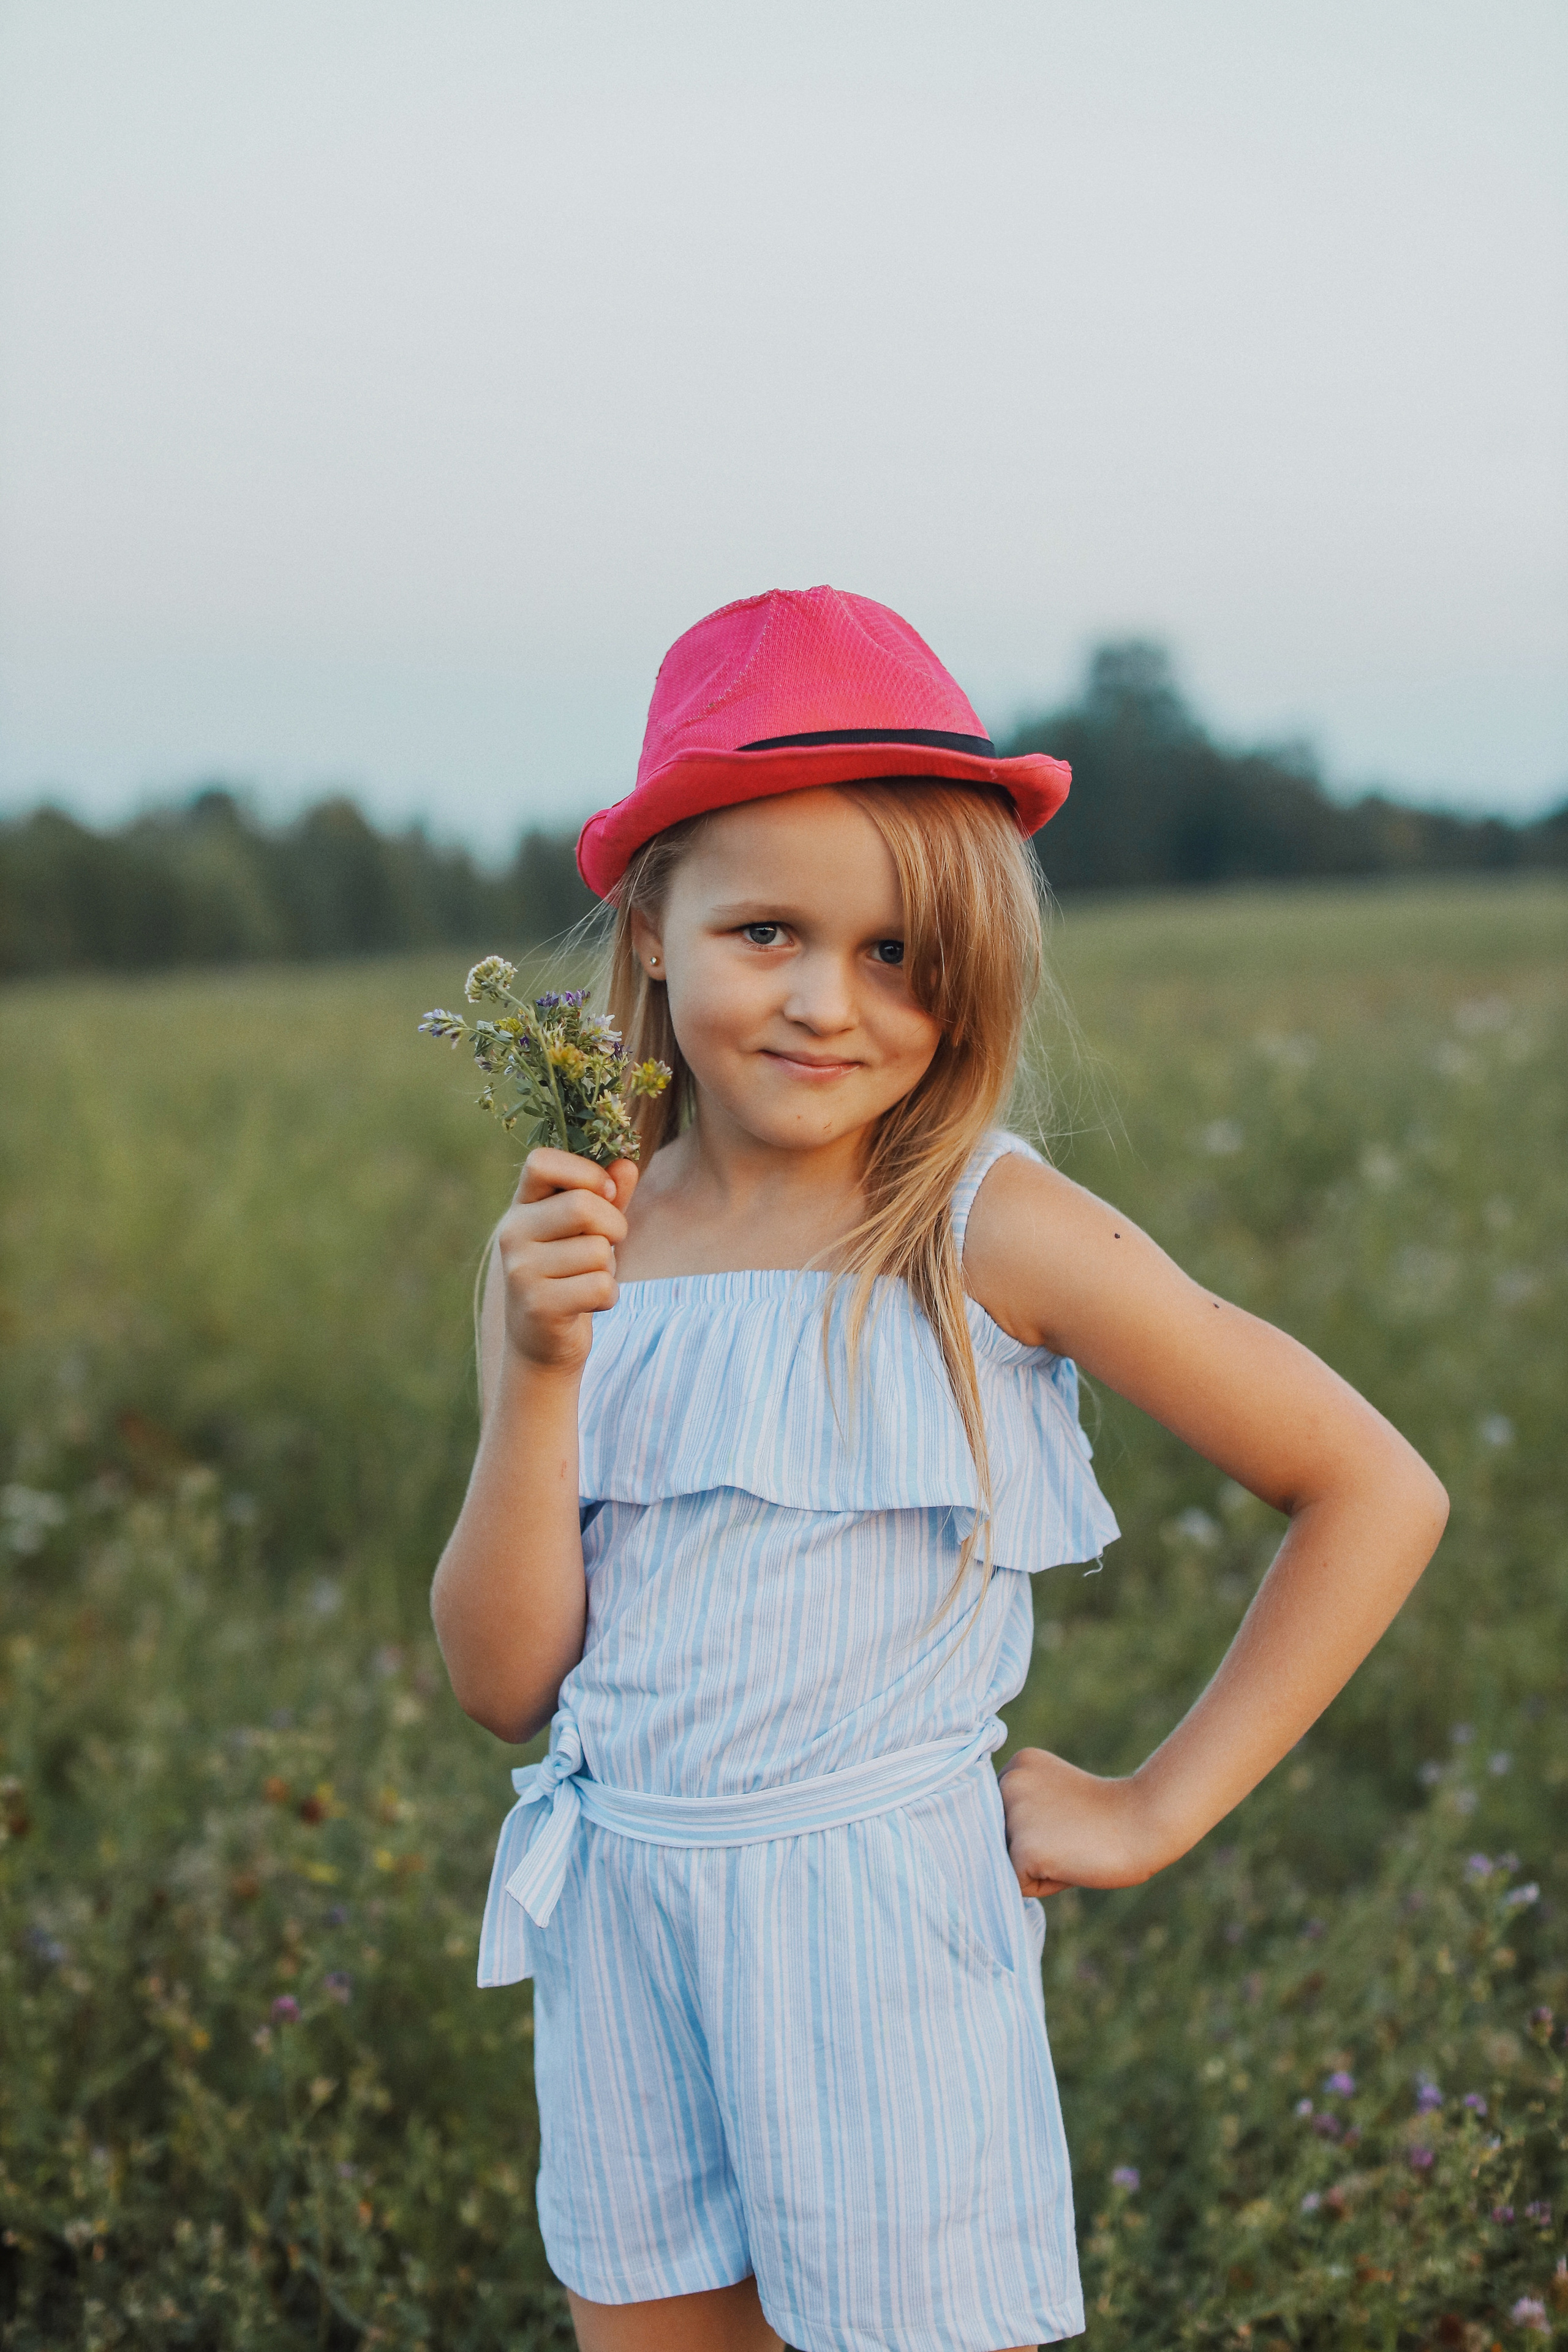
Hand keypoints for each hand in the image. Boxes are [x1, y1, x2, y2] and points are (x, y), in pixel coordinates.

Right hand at [495, 1149, 638, 1374]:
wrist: (541, 1342)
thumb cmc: (569, 1274)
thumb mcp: (587, 1230)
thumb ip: (606, 1196)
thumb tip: (627, 1164)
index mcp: (522, 1206)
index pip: (541, 1161)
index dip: (585, 1172)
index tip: (604, 1193)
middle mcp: (512, 1233)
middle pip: (582, 1205)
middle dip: (613, 1226)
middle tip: (607, 1246)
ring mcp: (521, 1270)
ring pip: (597, 1251)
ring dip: (608, 1268)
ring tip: (586, 1280)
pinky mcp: (538, 1305)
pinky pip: (600, 1286)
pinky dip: (608, 1297)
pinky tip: (588, 1304)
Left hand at [997, 1746, 1159, 1898]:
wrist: (1145, 1821)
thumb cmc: (1110, 1816)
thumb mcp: (1056, 1796)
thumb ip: (1025, 1810)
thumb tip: (992, 1847)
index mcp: (1018, 1765)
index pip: (1002, 1815)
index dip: (1037, 1828)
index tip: (1069, 1820)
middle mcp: (1009, 1782)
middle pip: (999, 1838)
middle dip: (1032, 1848)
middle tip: (1074, 1836)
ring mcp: (1013, 1814)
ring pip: (1007, 1862)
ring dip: (1037, 1867)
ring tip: (1073, 1848)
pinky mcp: (1022, 1848)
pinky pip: (1019, 1884)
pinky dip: (1045, 1885)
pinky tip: (1073, 1863)